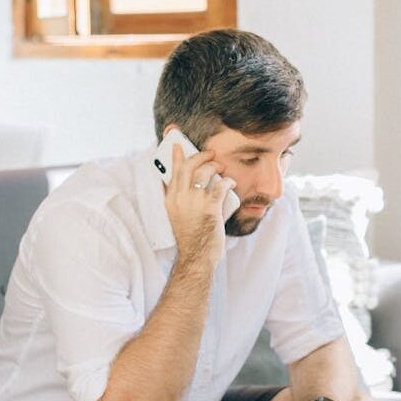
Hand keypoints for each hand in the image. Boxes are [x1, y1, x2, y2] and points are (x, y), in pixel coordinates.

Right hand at [164, 144, 236, 268]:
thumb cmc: (190, 237)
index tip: (178, 144)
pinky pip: (220, 186)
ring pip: (204, 173)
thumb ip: (178, 199)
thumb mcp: (176, 216)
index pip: (172, 171)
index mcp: (170, 200)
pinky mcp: (209, 208)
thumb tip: (181, 183)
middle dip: (200, 156)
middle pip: (188, 166)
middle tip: (210, 154)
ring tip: (221, 168)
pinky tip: (231, 183)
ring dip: (215, 166)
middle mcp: (180, 198)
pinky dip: (227, 181)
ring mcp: (194, 202)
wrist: (196, 256)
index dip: (176, 156)